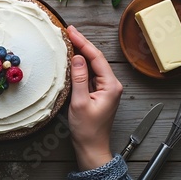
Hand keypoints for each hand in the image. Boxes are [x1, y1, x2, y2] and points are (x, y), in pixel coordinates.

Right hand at [66, 26, 122, 170]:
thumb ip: (79, 78)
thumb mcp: (80, 102)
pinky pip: (91, 74)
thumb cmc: (87, 130)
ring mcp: (106, 89)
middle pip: (96, 59)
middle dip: (83, 44)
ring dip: (82, 53)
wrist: (92, 148)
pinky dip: (81, 65)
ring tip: (69, 40)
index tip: (71, 31)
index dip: (83, 43)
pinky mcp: (99, 93)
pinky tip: (73, 59)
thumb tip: (77, 58)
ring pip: (93, 65)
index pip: (96, 58)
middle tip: (69, 31)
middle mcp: (111, 85)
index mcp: (111, 86)